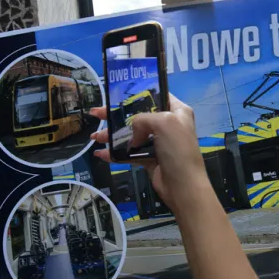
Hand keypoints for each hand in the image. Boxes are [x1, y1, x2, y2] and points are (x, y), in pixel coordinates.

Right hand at [89, 94, 210, 212]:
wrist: (183, 185)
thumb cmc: (177, 148)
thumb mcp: (162, 122)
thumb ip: (141, 119)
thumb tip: (132, 136)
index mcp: (177, 111)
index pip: (156, 95)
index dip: (137, 93)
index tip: (116, 94)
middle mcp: (168, 124)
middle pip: (138, 115)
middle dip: (116, 115)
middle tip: (97, 113)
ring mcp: (158, 142)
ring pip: (131, 134)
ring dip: (113, 135)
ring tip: (95, 137)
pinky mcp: (150, 159)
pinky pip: (130, 152)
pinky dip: (116, 153)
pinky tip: (101, 153)